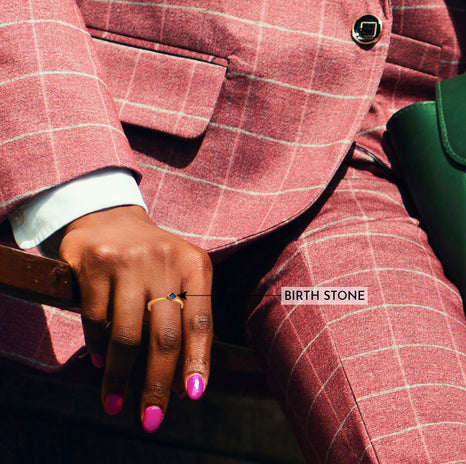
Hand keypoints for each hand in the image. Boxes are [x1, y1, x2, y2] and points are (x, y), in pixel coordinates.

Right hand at [59, 205, 212, 431]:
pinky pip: (96, 320)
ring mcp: (128, 262)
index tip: (193, 395)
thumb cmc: (152, 259)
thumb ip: (185, 319)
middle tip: (151, 418)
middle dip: (158, 383)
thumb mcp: (179, 276)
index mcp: (195, 265)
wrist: (110, 217)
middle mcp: (164, 261)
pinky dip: (98, 347)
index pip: (200, 321)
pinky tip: (100, 361)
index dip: (198, 361)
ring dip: (120, 376)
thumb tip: (184, 381)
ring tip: (115, 401)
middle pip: (164, 336)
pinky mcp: (95, 265)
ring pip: (126, 334)